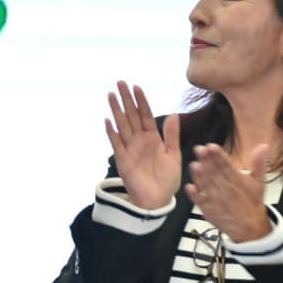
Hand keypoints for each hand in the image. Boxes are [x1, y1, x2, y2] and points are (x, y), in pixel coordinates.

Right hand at [105, 82, 180, 209]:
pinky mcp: (123, 160)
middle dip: (126, 100)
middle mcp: (139, 141)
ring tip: (111, 95)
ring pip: (122, 125)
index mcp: (153, 138)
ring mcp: (130, 149)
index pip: (146, 115)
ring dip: (116, 110)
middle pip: (131, 116)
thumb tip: (173, 115)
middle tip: (120, 83)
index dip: (141, 101)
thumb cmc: (166, 179)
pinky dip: (112, 133)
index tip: (137, 87)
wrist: (158, 199)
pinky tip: (108, 121)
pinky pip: (117, 144)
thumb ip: (172, 135)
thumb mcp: (174, 155)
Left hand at [187, 144, 270, 241]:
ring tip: (194, 164)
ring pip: (206, 184)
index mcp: (237, 180)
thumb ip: (259, 163)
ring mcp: (215, 199)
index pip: (226, 165)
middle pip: (214, 172)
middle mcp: (225, 188)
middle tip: (199, 149)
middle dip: (206, 161)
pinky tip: (189, 186)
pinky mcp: (208, 208)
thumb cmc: (252, 202)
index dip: (218, 156)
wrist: (249, 226)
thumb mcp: (259, 181)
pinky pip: (200, 201)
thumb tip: (263, 146)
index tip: (211, 146)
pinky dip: (195, 194)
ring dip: (199, 175)